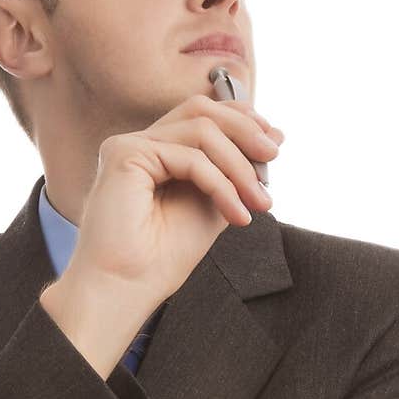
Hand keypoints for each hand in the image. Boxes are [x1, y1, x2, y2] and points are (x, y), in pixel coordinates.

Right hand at [69, 95, 284, 305]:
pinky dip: (221, 184)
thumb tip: (274, 137)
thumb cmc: (162, 258)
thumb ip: (235, 172)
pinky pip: (191, 157)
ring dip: (239, 166)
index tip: (273, 145)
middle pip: (201, 110)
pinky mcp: (124, 154)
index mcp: (157, 153)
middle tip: (272, 158)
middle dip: (245, 130)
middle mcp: (140, 144)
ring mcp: (129, 145)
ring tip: (258, 202)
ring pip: (201, 130)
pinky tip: (236, 215)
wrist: (127, 289)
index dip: (241, 120)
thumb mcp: (213, 206)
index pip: (202, 115)